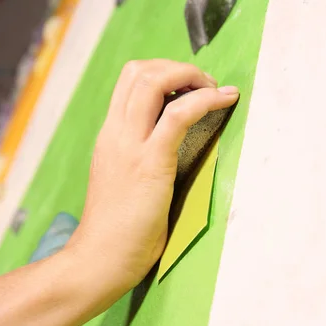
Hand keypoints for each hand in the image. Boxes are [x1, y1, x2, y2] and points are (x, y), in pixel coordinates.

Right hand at [67, 59, 238, 294]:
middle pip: (141, 70)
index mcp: (111, 135)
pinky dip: (206, 100)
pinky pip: (178, 115)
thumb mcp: (122, 178)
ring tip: (214, 91)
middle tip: (204, 85)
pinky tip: (226, 99)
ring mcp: (130, 145)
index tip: (189, 87)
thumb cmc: (116, 228)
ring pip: (154, 81)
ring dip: (191, 76)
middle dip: (179, 67)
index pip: (130, 80)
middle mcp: (116, 132)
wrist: (100, 258)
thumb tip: (165, 145)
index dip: (164, 71)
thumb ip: (136, 155)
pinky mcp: (150, 163)